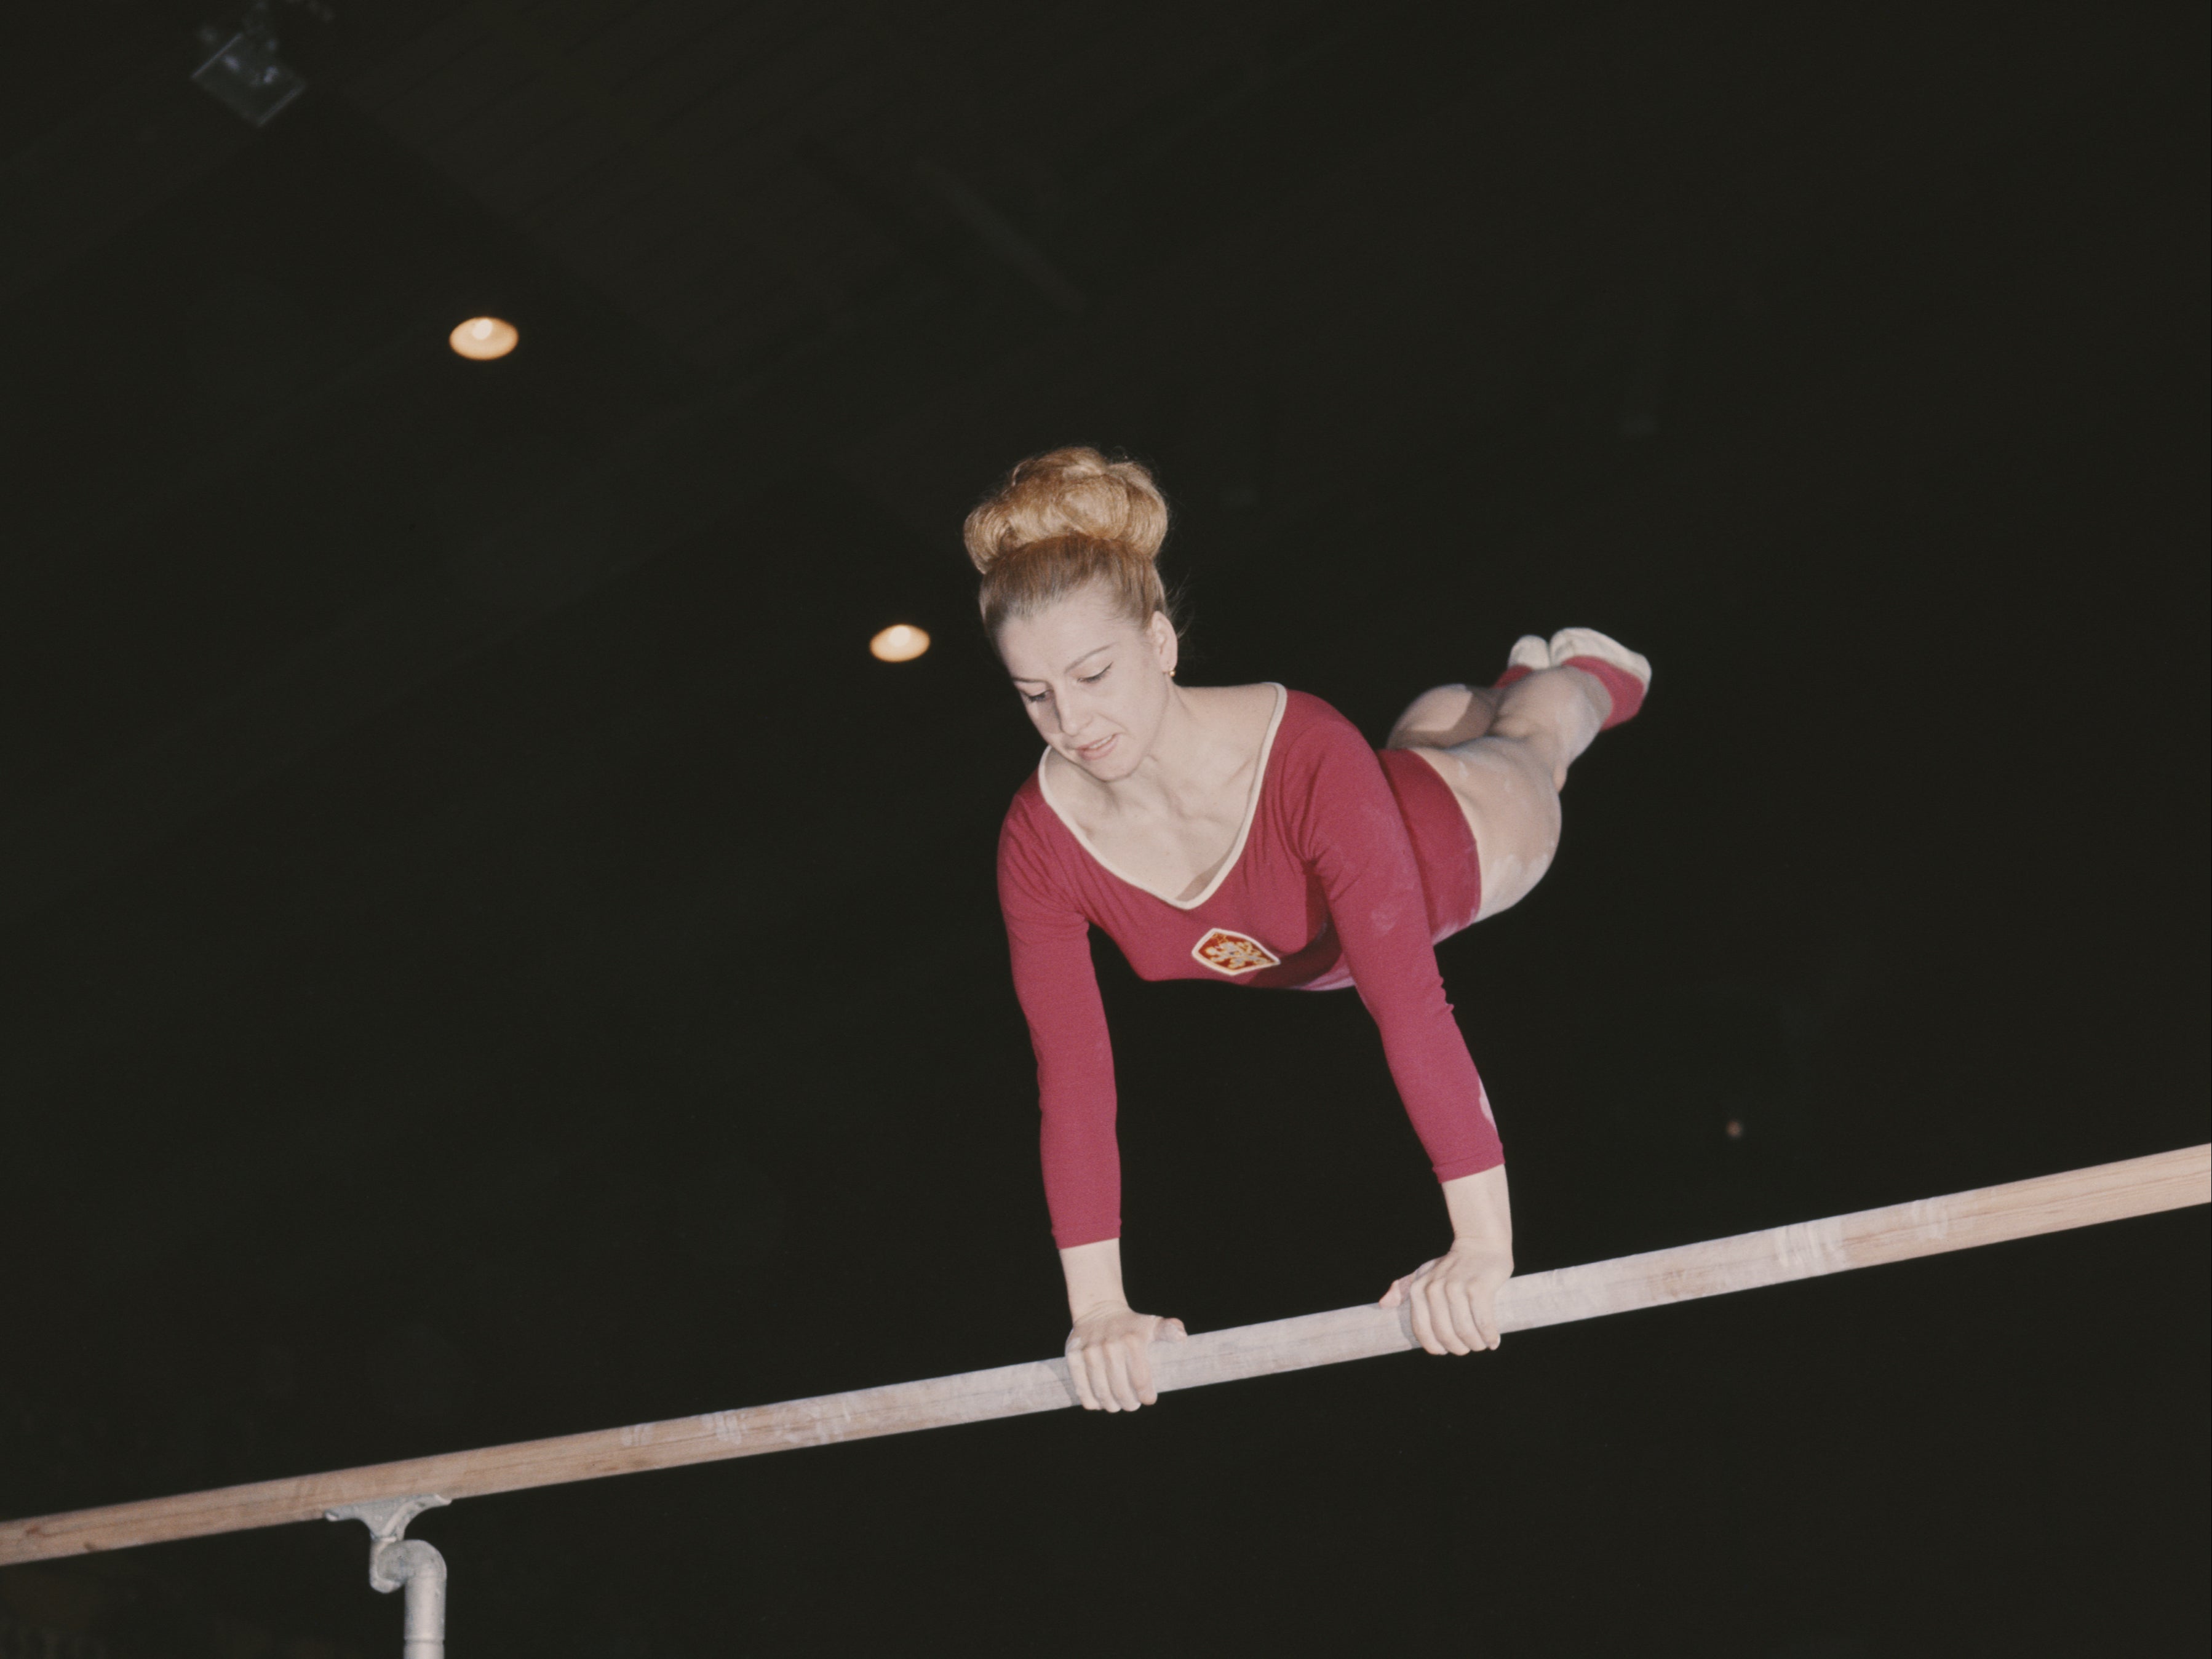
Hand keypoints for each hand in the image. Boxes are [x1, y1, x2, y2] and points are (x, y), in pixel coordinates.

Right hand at [1064, 1303, 1186, 1411]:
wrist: (1099, 1309)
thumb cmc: (1131, 1325)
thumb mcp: (1151, 1324)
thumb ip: (1169, 1329)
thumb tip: (1182, 1337)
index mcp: (1132, 1340)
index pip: (1141, 1380)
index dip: (1146, 1396)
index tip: (1147, 1400)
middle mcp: (1110, 1345)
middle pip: (1120, 1389)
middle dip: (1128, 1403)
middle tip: (1131, 1405)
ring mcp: (1089, 1351)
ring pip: (1100, 1391)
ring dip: (1110, 1405)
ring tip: (1116, 1405)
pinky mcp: (1072, 1355)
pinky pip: (1081, 1386)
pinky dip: (1089, 1400)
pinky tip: (1098, 1403)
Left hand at [1380, 1237, 1511, 1354]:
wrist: (1480, 1243)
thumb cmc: (1452, 1265)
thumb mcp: (1424, 1273)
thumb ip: (1403, 1288)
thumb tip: (1384, 1305)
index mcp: (1418, 1289)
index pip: (1422, 1331)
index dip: (1435, 1346)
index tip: (1447, 1350)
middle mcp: (1434, 1289)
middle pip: (1445, 1334)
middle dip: (1458, 1348)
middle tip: (1468, 1348)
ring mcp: (1456, 1288)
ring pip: (1465, 1331)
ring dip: (1475, 1344)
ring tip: (1482, 1344)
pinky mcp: (1478, 1288)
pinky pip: (1483, 1323)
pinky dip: (1489, 1336)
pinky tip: (1493, 1341)